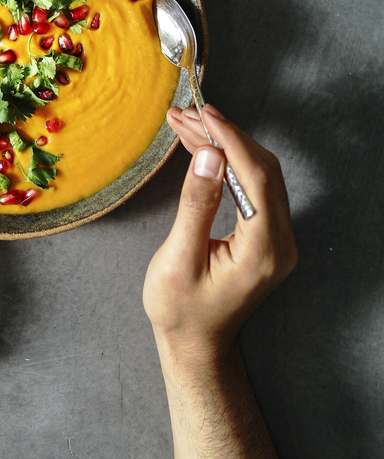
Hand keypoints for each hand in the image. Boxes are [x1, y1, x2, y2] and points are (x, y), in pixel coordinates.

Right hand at [143, 103, 296, 357]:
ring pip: (259, 173)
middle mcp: (280, 243)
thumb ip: (196, 205)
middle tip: (185, 114)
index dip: (231, 140)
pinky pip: (254, 186)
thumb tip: (208, 157)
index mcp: (263, 251)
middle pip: (261, 169)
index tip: (205, 113)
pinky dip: (228, 162)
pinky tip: (201, 148)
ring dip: (224, 145)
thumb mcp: (178, 258)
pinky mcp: (267, 235)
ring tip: (185, 124)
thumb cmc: (180, 309)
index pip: (256, 177)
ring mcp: (277, 239)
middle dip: (224, 135)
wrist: (194, 344)